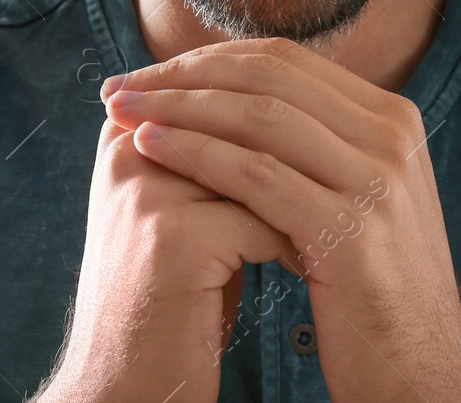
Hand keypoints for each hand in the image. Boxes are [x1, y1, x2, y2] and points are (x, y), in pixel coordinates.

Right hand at [41, 112, 301, 402]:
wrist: (124, 390)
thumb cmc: (172, 303)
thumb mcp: (181, 215)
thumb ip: (212, 159)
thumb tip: (290, 110)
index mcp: (127, 137)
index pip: (218, 88)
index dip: (278, 116)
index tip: (318, 148)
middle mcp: (130, 151)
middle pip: (240, 117)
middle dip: (296, 153)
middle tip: (336, 183)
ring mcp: (149, 191)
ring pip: (259, 163)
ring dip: (301, 196)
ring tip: (325, 225)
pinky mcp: (173, 237)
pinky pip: (263, 218)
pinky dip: (292, 245)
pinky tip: (303, 270)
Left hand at [101, 37, 460, 402]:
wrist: (422, 373)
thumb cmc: (372, 291)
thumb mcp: (360, 198)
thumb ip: (321, 146)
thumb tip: (241, 101)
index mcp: (392, 120)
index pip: (285, 62)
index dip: (208, 60)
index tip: (150, 74)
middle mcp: (391, 138)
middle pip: (269, 78)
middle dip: (184, 75)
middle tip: (121, 87)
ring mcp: (377, 181)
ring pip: (258, 118)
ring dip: (178, 107)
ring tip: (121, 111)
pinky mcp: (350, 229)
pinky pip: (256, 175)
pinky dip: (196, 153)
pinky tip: (150, 148)